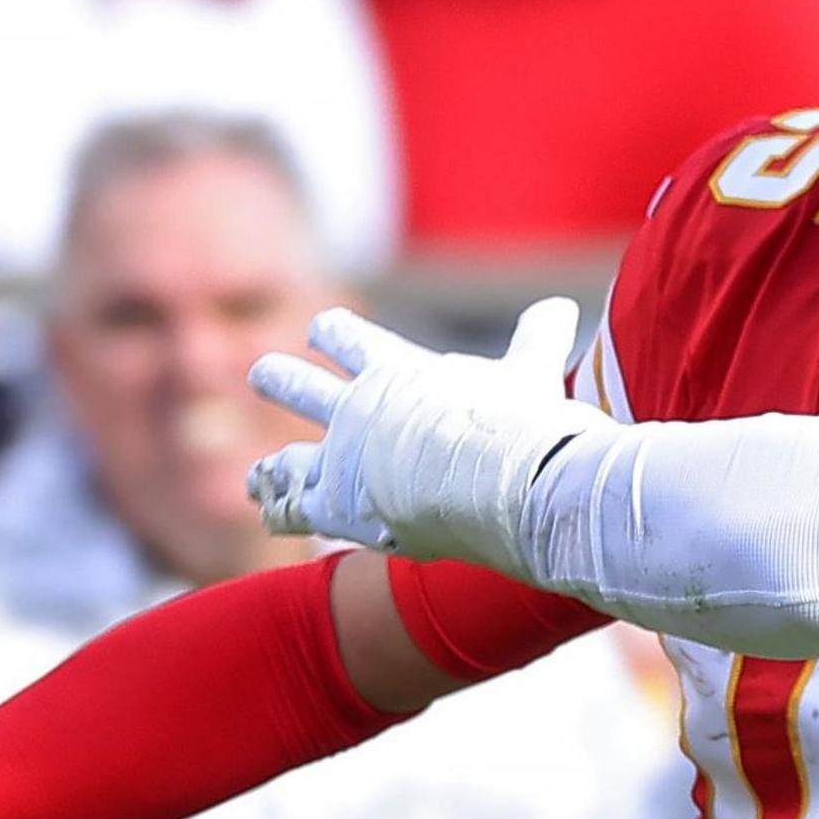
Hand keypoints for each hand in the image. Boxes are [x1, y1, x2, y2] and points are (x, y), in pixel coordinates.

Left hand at [248, 298, 602, 569]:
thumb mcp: (532, 372)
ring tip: (255, 474)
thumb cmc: (526, 427)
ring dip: (272, 465)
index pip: (350, 339)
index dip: (334, 334)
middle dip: (281, 379)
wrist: (512, 482)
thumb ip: (537, 339)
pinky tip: (266, 511)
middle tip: (263, 373)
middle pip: (300, 386)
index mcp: (398, 371)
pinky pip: (291, 506)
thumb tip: (563, 307)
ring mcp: (343, 458)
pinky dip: (278, 507)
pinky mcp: (337, 505)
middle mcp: (360, 408)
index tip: (322, 329)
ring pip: (287, 456)